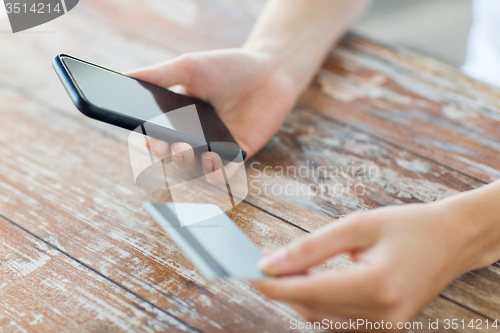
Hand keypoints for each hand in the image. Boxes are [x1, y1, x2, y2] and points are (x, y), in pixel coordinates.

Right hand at [127, 48, 297, 183]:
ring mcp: (216, 148)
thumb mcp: (190, 67)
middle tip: (168, 143)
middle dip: (166, 153)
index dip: (149, 140)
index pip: (157, 136)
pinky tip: (212, 158)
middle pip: (172, 156)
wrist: (270, 70)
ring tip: (185, 149)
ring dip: (186, 164)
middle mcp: (194, 137)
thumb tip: (124, 77)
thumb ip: (159, 75)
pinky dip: (216, 171)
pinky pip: (223, 173)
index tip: (146, 137)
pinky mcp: (238, 155)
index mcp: (177, 118)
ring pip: (194, 168)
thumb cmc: (227, 67)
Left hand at [252, 197, 498, 330]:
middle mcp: (381, 315)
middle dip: (282, 288)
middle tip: (262, 264)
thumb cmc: (406, 226)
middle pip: (312, 308)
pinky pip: (338, 321)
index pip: (310, 292)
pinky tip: (310, 282)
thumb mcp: (357, 226)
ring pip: (322, 319)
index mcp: (376, 286)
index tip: (248, 274)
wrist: (451, 240)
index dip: (275, 286)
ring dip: (298, 296)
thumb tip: (271, 263)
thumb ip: (311, 247)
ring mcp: (385, 327)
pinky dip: (318, 303)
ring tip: (283, 270)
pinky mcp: (385, 328)